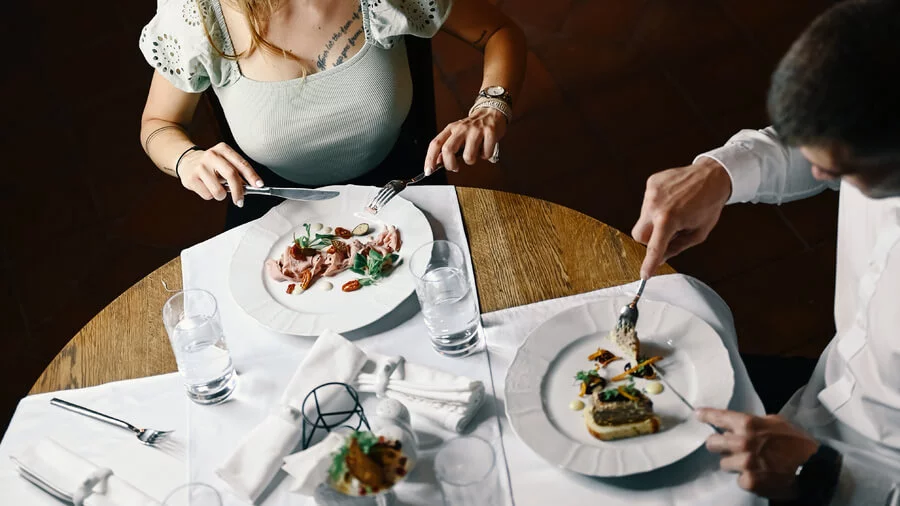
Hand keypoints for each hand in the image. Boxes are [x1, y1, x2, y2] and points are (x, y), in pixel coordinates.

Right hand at [177, 142, 262, 206]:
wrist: (186, 160)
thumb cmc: (212, 164)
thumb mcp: (225, 162)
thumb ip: (237, 172)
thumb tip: (250, 187)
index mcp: (223, 149)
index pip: (241, 163)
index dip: (252, 175)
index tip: (259, 185)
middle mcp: (211, 155)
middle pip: (231, 175)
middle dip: (239, 191)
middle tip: (241, 201)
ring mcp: (200, 166)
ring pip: (219, 190)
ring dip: (222, 195)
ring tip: (218, 189)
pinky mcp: (191, 178)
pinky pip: (208, 195)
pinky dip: (210, 195)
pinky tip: (206, 187)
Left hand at [425, 107, 506, 173]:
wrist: (491, 112)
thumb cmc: (473, 127)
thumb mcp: (457, 135)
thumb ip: (447, 148)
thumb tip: (437, 162)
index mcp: (451, 129)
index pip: (435, 144)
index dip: (430, 159)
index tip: (428, 171)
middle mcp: (461, 128)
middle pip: (448, 149)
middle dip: (450, 164)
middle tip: (455, 167)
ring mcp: (476, 130)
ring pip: (468, 156)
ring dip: (471, 161)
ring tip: (474, 154)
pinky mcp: (490, 132)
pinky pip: (486, 154)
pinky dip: (486, 155)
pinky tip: (485, 149)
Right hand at [631, 157, 732, 278]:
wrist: (712, 176)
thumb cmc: (709, 204)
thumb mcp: (698, 233)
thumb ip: (677, 248)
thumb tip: (660, 258)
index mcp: (669, 219)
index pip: (654, 247)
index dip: (649, 263)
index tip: (645, 274)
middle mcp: (655, 205)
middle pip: (639, 235)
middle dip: (650, 239)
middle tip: (667, 233)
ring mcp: (651, 193)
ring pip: (642, 218)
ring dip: (655, 220)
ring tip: (674, 211)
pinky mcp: (651, 183)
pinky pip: (647, 203)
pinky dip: (656, 207)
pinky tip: (671, 201)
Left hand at [698, 408, 818, 499]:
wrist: (813, 468)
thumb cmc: (796, 442)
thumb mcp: (776, 422)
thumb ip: (753, 422)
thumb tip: (735, 423)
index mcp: (748, 424)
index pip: (719, 417)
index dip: (706, 415)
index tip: (697, 415)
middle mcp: (742, 442)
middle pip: (712, 443)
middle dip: (718, 445)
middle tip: (728, 447)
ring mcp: (744, 463)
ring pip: (724, 463)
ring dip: (734, 464)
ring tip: (751, 464)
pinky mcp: (748, 481)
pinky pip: (737, 479)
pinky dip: (746, 478)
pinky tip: (759, 475)